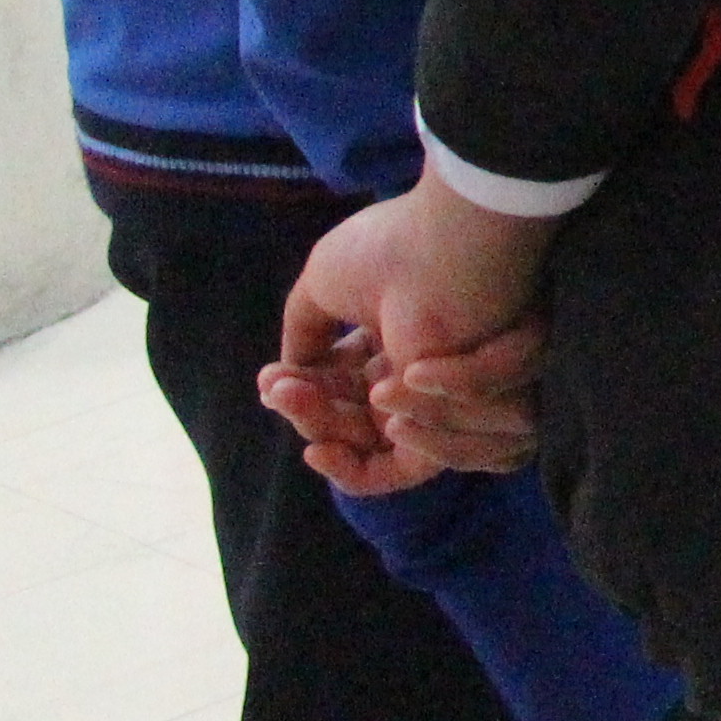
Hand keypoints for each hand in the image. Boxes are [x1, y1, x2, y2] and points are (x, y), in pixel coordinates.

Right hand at [271, 178, 558, 494]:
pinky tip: (318, 444)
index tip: (268, 379)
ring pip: (364, 444)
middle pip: (346, 418)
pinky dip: (355, 471)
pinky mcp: (452, 422)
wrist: (448, 248)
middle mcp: (416, 371)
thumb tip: (286, 371)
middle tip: (277, 388)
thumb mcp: (323, 286)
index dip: (297, 389)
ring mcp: (435, 398)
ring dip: (319, 426)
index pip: (337, 386)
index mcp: (392, 337)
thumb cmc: (391, 251)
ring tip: (293, 395)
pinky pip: (402, 471)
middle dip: (301, 408)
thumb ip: (302, 331)